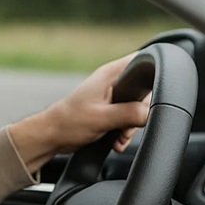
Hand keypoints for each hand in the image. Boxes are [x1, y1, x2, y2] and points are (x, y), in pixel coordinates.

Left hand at [9, 53, 149, 173]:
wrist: (52, 136)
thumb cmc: (69, 122)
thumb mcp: (103, 118)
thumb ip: (129, 113)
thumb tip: (149, 113)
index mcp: (111, 74)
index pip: (143, 63)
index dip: (152, 79)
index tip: (147, 101)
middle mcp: (113, 82)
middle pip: (143, 92)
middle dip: (139, 114)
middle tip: (127, 127)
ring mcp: (111, 96)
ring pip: (136, 108)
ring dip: (131, 127)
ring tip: (119, 138)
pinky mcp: (109, 110)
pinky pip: (127, 119)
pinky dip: (124, 132)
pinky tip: (116, 141)